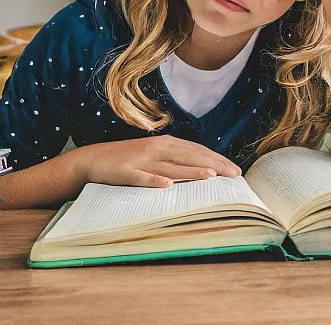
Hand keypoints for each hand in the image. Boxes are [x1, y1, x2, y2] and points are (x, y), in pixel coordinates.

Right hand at [74, 135, 242, 187]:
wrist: (94, 159)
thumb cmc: (129, 159)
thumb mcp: (155, 155)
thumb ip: (177, 160)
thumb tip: (204, 168)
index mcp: (166, 144)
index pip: (198, 151)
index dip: (218, 159)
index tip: (236, 170)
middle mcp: (157, 149)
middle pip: (190, 157)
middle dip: (214, 165)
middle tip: (234, 175)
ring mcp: (142, 160)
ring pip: (171, 167)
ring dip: (191, 172)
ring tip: (211, 176)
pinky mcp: (126, 172)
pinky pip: (142, 178)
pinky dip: (155, 181)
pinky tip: (167, 186)